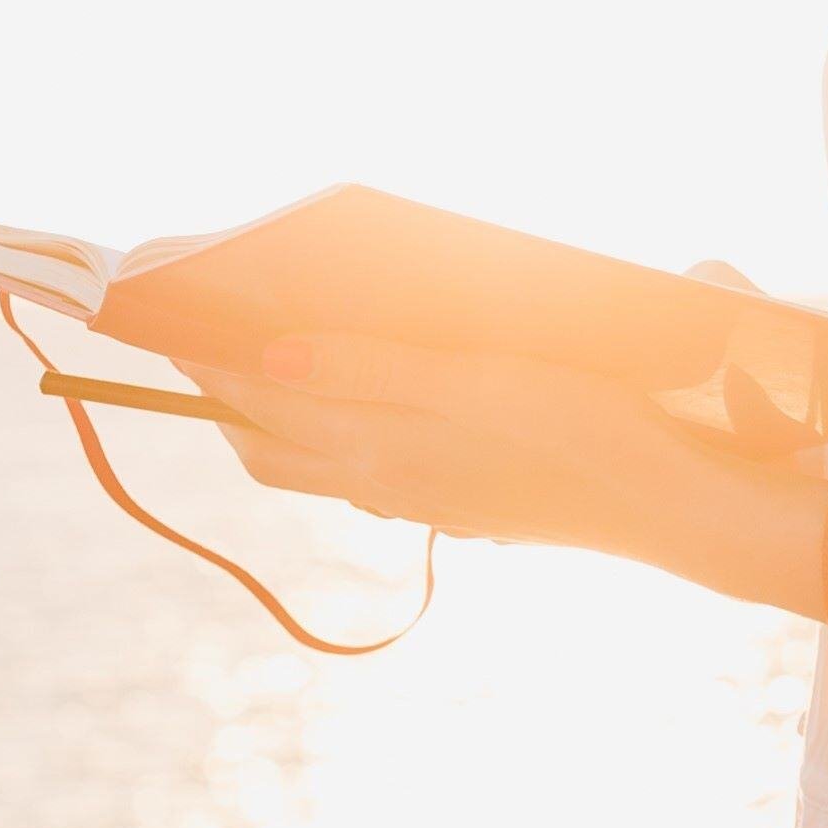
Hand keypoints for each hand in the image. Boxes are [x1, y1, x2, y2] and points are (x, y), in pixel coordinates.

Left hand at [186, 329, 772, 566]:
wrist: (665, 506)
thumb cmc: (578, 430)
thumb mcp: (473, 381)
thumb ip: (367, 369)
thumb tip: (264, 357)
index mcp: (378, 450)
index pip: (258, 403)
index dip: (204, 362)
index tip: (163, 321)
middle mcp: (385, 485)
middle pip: (267, 448)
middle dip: (221, 399)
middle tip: (199, 341)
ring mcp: (421, 501)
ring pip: (316, 465)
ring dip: (277, 418)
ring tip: (264, 363)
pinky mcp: (459, 504)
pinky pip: (368, 472)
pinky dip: (337, 434)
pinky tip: (366, 403)